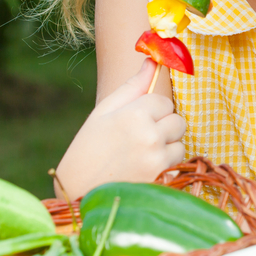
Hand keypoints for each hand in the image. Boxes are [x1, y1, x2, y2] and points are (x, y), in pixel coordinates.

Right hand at [55, 59, 185, 198]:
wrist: (76, 195)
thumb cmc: (87, 149)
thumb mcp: (104, 112)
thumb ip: (133, 86)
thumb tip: (153, 60)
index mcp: (135, 115)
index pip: (164, 102)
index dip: (152, 110)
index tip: (136, 120)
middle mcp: (150, 136)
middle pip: (178, 121)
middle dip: (163, 127)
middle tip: (139, 138)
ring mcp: (157, 160)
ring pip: (179, 144)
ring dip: (166, 148)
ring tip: (139, 156)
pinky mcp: (162, 180)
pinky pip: (177, 166)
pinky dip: (166, 168)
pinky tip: (142, 171)